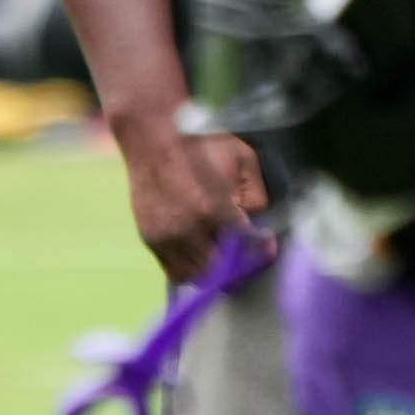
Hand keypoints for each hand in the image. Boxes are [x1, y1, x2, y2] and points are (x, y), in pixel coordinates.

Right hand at [112, 110, 265, 282]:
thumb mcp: (243, 158)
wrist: (151, 135)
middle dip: (237, 267)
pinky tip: (197, 248)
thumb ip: (257, 195)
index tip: (264, 245)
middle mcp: (188, 231)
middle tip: (244, 254)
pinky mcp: (150, 240)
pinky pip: (174, 270)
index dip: (260, 253)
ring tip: (219, 253)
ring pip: (196, 278)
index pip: (246, 252)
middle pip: (220, 274)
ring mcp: (166, 238)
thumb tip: (258, 225)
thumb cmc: (200, 142)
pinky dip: (190, 266)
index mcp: (214, 210)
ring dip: (211, 271)